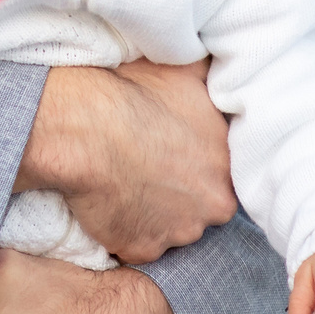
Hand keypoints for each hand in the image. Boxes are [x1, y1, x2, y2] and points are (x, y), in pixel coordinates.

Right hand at [18, 59, 236, 263]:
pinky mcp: (143, 248)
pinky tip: (109, 200)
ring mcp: (178, 232)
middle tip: (149, 166)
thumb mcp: (186, 70)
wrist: (85, 127)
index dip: (196, 161)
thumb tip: (229, 65)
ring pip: (170, 227)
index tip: (172, 151)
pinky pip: (137, 243)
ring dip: (153, 212)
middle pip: (200, 204)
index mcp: (227, 164)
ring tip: (126, 181)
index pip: (221, 171)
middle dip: (180, 192)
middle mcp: (212, 204)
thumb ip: (214, 76)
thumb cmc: (133, 94)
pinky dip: (125, 228)